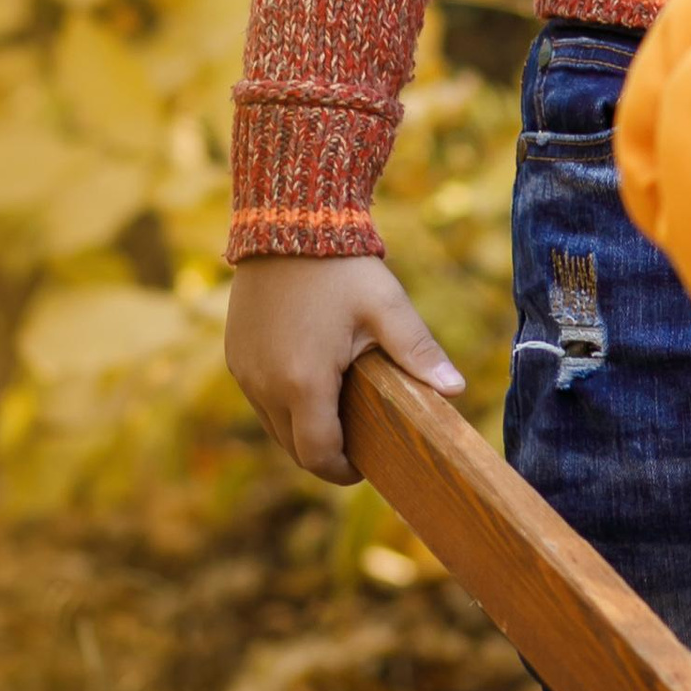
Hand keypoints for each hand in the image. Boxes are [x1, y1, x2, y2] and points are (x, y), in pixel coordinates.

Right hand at [225, 254, 465, 484]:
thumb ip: (418, 353)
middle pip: (293, 447)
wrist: (289, 220)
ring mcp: (244, 371)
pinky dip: (282, 402)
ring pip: (272, 425)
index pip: (318, 454)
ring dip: (301, 428)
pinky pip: (258, 397)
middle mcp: (265, 385)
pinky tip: (309, 381)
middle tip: (357, 440)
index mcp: (303, 383)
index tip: (365, 465)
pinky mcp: (234, 355)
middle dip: (324, 451)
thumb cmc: (342, 267)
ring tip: (337, 409)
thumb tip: (456, 390)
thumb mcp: (386, 308)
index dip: (343, 469)